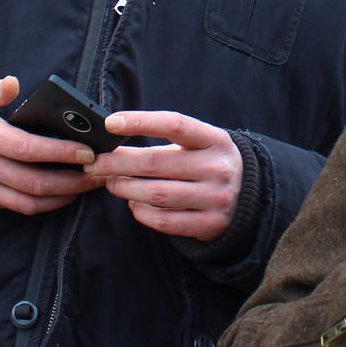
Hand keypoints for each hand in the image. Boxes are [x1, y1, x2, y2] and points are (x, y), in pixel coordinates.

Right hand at [0, 76, 105, 213]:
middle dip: (72, 182)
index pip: (27, 149)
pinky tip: (60, 194)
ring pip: (27, 203)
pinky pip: (13, 208)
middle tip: (99, 175)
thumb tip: (12, 83)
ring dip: (61, 199)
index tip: (88, 152)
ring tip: (86, 187)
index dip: (60, 153)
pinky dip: (40, 204)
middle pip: (33, 183)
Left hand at [83, 111, 241, 241]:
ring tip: (110, 183)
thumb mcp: (199, 144)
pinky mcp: (209, 224)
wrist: (250, 198)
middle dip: (117, 162)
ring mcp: (215, 198)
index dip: (140, 121)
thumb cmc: (209, 163)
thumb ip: (165, 141)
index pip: (174, 124)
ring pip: (157, 193)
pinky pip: (165, 221)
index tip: (111, 123)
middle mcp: (217, 167)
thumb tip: (115, 138)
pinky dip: (142, 212)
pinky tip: (133, 204)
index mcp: (214, 140)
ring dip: (125, 188)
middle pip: (156, 163)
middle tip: (95, 162)